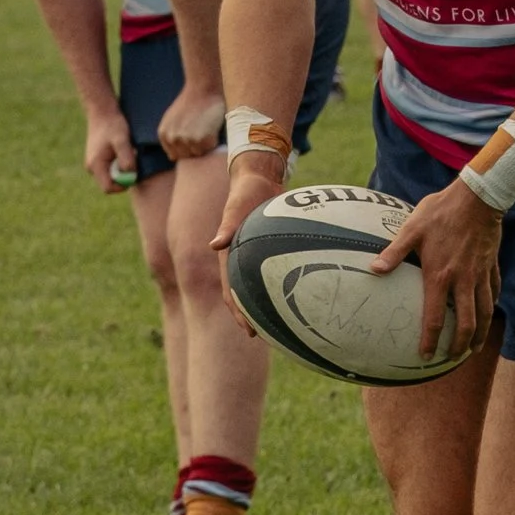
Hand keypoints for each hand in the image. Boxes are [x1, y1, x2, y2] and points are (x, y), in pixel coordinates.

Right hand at [82, 104, 139, 194]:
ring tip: (127, 153)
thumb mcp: (121, 140)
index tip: (134, 174)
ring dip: (122, 169)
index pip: (108, 188)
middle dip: (123, 177)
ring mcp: (93, 164)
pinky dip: (119, 163)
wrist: (102, 110)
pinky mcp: (98, 159)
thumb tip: (130, 174)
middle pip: (110, 183)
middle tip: (133, 161)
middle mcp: (91, 167)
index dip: (123, 185)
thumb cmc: (112, 124)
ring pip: (111, 176)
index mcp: (95, 165)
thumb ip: (126, 157)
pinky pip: (110, 168)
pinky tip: (123, 150)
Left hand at [158, 73, 226, 164]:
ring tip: (206, 128)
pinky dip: (214, 140)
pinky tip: (211, 127)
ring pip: (199, 154)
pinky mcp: (203, 140)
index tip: (192, 136)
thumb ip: (170, 136)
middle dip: (194, 148)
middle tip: (200, 130)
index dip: (185, 148)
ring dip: (205, 145)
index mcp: (164, 135)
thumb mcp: (171, 119)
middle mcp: (173, 139)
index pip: (175, 155)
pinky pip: (210, 148)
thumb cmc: (190, 102)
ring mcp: (187, 140)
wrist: (203, 88)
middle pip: (187, 156)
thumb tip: (172, 157)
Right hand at [212, 147, 289, 329]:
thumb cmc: (246, 191)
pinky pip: (277, 270)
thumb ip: (227, 226)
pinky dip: (282, 283)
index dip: (238, 312)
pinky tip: (300, 292)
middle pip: (245, 294)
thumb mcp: (235, 207)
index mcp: (230, 255)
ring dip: (266, 303)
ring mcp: (255, 256)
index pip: (230, 290)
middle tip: (265, 336)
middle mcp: (241, 260)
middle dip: (252, 316)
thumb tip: (214, 245)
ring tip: (281, 323)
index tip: (248, 330)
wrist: (258, 178)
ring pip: (260, 285)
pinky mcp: (269, 249)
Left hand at [373, 177, 501, 360]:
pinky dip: (491, 307)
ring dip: (479, 334)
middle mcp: (463, 281)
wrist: (478, 198)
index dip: (430, 340)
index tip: (425, 356)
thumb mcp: (412, 229)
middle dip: (460, 345)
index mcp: (440, 276)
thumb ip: (394, 252)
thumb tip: (374, 269)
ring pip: (485, 313)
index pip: (435, 317)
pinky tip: (487, 313)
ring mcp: (480, 275)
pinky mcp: (492, 266)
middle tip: (453, 358)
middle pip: (466, 323)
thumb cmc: (441, 211)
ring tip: (473, 348)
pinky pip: (494, 292)